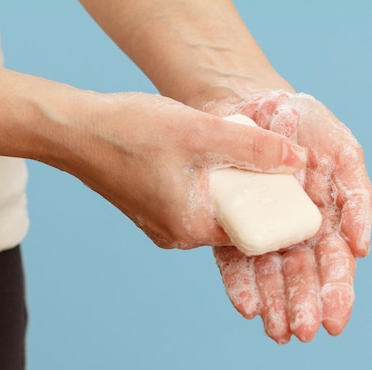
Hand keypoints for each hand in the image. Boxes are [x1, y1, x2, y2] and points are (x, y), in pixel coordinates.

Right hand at [54, 91, 306, 249]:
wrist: (73, 131)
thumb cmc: (130, 132)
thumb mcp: (201, 134)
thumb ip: (252, 149)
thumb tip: (298, 160)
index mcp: (191, 229)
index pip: (251, 231)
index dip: (274, 207)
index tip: (289, 185)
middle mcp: (176, 236)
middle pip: (232, 221)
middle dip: (252, 193)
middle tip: (265, 162)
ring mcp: (161, 225)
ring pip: (212, 210)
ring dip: (228, 186)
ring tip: (234, 153)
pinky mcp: (151, 211)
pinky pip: (192, 203)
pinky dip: (205, 184)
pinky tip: (204, 157)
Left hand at [211, 91, 371, 342]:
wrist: (254, 106)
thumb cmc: (304, 126)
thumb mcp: (342, 153)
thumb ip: (356, 195)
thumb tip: (362, 247)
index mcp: (327, 220)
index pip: (336, 265)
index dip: (337, 294)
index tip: (334, 322)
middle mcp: (295, 234)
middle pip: (302, 278)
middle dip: (303, 306)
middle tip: (301, 332)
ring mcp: (261, 233)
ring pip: (269, 277)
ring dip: (275, 305)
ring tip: (277, 331)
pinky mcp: (230, 230)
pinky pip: (234, 262)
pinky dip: (240, 285)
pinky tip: (247, 307)